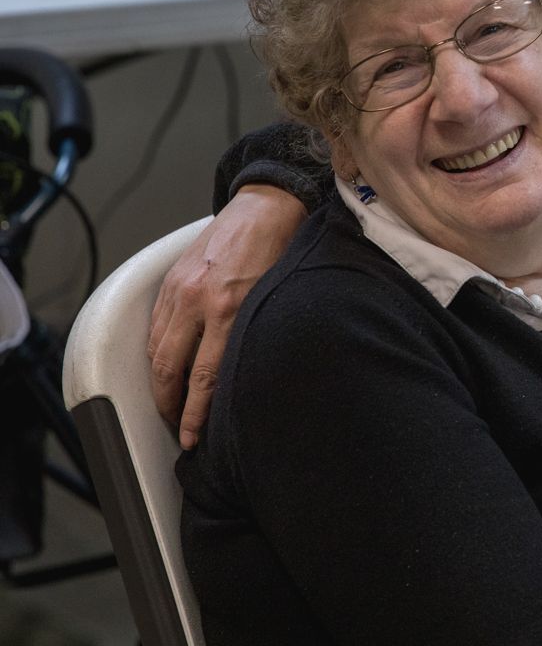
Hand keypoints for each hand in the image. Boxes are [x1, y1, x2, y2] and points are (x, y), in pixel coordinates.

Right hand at [148, 185, 305, 447]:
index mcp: (231, 310)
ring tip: (169, 406)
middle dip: (170, 407)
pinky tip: (165, 368)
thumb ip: (259, 336)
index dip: (195, 414)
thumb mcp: (279, 299)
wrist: (267, 207)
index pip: (206, 378)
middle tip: (178, 430)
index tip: (192, 438)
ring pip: (157, 351)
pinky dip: (156, 353)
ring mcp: (181, 291)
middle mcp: (200, 302)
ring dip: (160, 384)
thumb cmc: (282, 251)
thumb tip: (251, 378)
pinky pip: (155, 327)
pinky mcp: (171, 281)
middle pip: (171, 370)